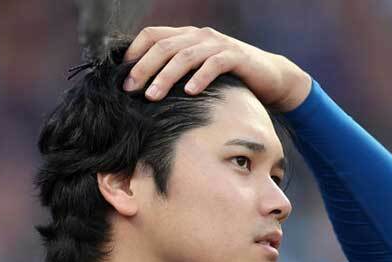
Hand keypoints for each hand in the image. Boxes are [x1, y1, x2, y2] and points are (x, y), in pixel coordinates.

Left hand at [122, 26, 311, 111]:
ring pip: (185, 56)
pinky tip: (189, 93)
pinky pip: (214, 64)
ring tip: (152, 96)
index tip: (121, 77)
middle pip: (164, 46)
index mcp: (187, 36)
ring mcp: (218, 45)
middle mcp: (200, 36)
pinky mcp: (236, 57)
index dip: (134, 53)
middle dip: (143, 68)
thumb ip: (176, 74)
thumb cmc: (229, 79)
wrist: (270, 78)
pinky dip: (200, 78)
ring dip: (166, 77)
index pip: (152, 35)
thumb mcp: (198, 73)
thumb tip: (144, 91)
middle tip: (130, 90)